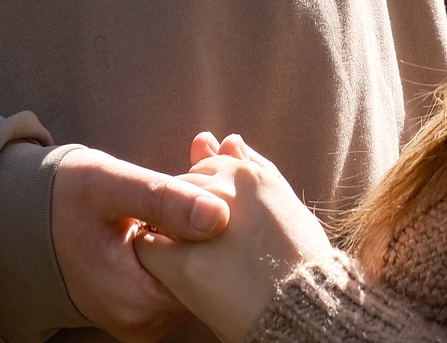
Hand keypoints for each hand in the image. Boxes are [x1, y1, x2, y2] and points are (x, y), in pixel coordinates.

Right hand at [52, 146, 232, 342]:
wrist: (29, 221)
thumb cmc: (66, 197)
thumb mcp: (109, 184)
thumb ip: (162, 198)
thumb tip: (218, 216)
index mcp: (137, 301)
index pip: (209, 270)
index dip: (218, 223)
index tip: (216, 174)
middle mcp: (144, 324)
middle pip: (207, 276)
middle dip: (213, 226)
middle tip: (214, 162)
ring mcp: (145, 323)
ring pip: (197, 277)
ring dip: (200, 234)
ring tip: (191, 185)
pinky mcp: (145, 312)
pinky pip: (180, 280)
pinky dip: (186, 245)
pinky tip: (180, 208)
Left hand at [136, 133, 338, 342]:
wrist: (300, 307)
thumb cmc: (298, 258)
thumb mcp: (281, 199)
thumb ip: (253, 165)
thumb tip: (228, 138)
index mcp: (245, 172)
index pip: (204, 168)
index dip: (207, 196)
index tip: (219, 222)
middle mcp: (220, 188)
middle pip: (181, 186)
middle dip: (186, 207)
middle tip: (205, 241)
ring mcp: (198, 222)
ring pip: (161, 211)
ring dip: (168, 228)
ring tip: (196, 257)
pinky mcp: (180, 258)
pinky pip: (146, 245)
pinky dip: (154, 255)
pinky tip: (174, 270)